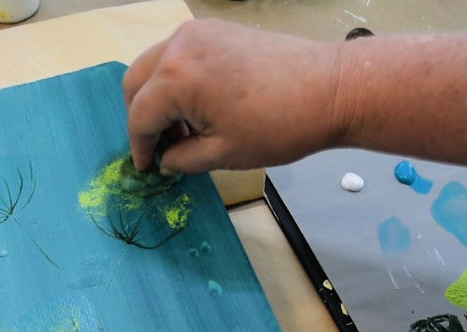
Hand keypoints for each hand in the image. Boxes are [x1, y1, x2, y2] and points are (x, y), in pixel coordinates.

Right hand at [123, 19, 341, 172]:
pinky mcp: (216, 29)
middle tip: (162, 147)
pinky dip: (177, 80)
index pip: (139, 116)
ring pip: (155, 66)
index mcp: (177, 78)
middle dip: (142, 118)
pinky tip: (200, 106)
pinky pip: (178, 55)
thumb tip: (166, 160)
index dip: (140, 147)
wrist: (330, 89)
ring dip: (158, 98)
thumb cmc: (279, 126)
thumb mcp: (223, 154)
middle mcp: (179, 47)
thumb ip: (182, 159)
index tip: (147, 167)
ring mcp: (197, 32)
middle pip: (136, 84)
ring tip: (186, 130)